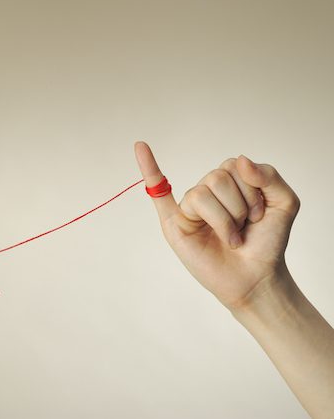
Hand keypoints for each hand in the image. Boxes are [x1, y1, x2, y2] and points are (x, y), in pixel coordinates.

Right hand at [134, 141, 300, 310]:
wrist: (257, 277)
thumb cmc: (267, 242)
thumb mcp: (284, 203)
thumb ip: (269, 176)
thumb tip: (240, 160)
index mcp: (230, 181)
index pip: (233, 165)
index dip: (251, 189)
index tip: (259, 214)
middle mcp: (207, 191)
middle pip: (216, 178)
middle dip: (237, 205)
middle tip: (243, 227)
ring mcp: (189, 207)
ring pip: (200, 194)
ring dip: (223, 220)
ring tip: (229, 237)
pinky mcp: (173, 223)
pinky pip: (157, 191)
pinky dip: (148, 168)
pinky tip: (140, 147)